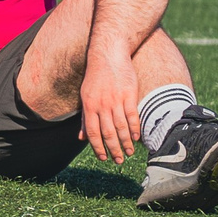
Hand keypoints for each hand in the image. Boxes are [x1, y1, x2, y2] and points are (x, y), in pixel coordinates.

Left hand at [79, 48, 142, 165]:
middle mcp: (101, 105)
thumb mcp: (85, 96)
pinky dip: (135, 128)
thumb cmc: (95, 78)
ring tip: (128, 153)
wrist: (108, 55)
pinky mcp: (129, 95)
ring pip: (121, 127)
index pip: (92, 132)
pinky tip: (136, 138)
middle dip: (113, 149)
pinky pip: (132, 115)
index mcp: (89, 106)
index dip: (97, 147)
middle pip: (108, 132)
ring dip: (125, 142)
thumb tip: (81, 137)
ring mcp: (116, 100)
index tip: (103, 158)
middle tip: (118, 161)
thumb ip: (85, 118)